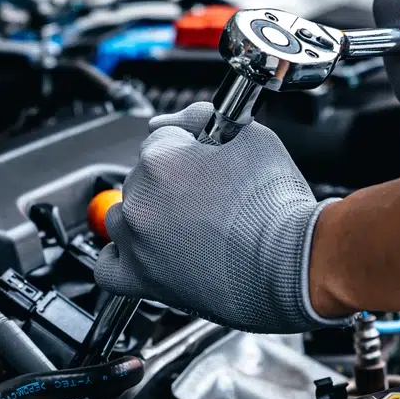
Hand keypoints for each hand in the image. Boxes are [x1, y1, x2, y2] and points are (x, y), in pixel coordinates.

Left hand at [94, 102, 350, 332]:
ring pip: (123, 216)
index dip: (188, 142)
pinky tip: (141, 251)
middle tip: (207, 194)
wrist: (292, 265)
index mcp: (161, 159)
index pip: (162, 135)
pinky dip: (119, 257)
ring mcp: (137, 242)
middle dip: (171, 180)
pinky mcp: (142, 280)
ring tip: (184, 224)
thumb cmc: (277, 206)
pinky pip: (107, 267)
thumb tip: (192, 118)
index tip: (204, 152)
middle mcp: (140, 199)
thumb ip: (209, 118)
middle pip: (141, 177)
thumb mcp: (253, 138)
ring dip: (147, 215)